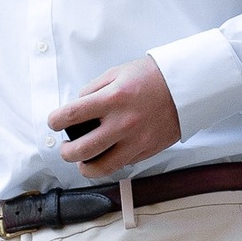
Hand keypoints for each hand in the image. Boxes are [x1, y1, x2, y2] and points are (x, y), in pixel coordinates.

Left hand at [53, 57, 180, 177]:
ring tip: (82, 161)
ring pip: (101, 168)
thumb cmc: (152, 77)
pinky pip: (121, 164)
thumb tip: (77, 107)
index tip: (54, 122)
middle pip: (81, 150)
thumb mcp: (118, 73)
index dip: (55, 121)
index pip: (71, 115)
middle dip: (66, 152)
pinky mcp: (147, 151)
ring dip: (85, 167)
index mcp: (113, 99)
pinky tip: (107, 155)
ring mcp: (136, 141)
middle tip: (66, 148)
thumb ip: (94, 90)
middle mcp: (123, 123)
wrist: (187, 87)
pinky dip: (110, 163)